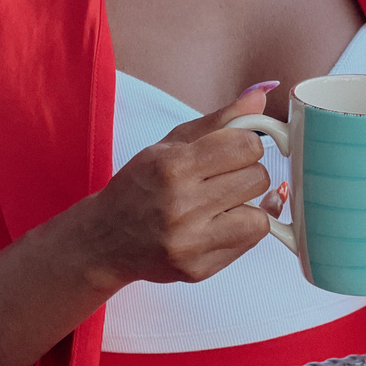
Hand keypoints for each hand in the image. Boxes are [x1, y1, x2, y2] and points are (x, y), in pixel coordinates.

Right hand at [78, 85, 277, 289]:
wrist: (104, 239)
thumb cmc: (140, 186)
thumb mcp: (170, 144)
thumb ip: (219, 121)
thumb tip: (260, 97)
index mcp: (173, 166)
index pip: (246, 146)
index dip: (247, 144)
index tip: (235, 149)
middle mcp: (181, 205)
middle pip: (257, 178)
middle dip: (247, 173)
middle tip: (224, 177)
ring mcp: (191, 242)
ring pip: (260, 216)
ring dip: (247, 205)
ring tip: (222, 202)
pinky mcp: (199, 269)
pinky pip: (249, 243)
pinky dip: (242, 229)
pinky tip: (221, 223)